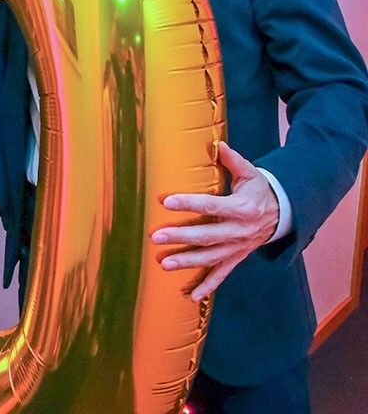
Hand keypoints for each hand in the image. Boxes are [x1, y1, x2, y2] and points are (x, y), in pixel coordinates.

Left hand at [151, 141, 278, 301]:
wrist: (283, 214)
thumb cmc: (260, 190)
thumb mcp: (251, 173)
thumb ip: (232, 160)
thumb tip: (217, 143)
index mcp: (242, 208)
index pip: (211, 205)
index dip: (189, 203)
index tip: (166, 201)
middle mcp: (240, 231)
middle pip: (207, 236)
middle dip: (181, 237)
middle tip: (155, 237)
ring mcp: (238, 247)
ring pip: (211, 258)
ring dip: (187, 262)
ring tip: (164, 264)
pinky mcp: (237, 258)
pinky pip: (222, 274)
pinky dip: (207, 286)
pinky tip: (191, 297)